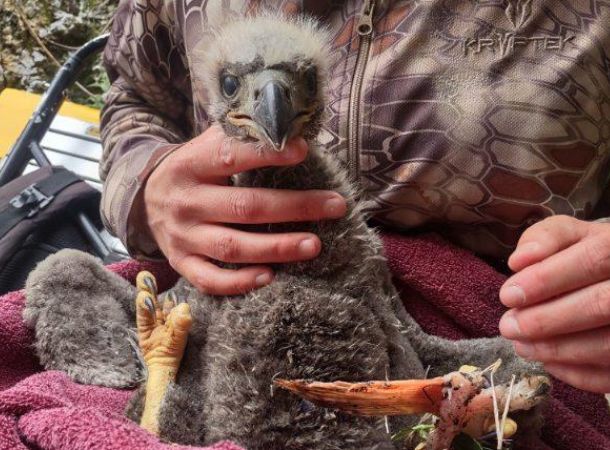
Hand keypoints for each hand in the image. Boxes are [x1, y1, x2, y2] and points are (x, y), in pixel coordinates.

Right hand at [143, 125, 345, 294]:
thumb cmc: (193, 170)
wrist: (143, 201)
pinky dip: (239, 283)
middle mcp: (186, 201)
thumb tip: (293, 127)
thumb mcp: (205, 145)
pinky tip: (270, 277)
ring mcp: (182, 236)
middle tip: (335, 206)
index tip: (304, 151)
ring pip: (232, 246)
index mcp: (191, 164)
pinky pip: (210, 280)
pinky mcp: (182, 264)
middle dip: (294, 207)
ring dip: (276, 248)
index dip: (268, 154)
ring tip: (314, 245)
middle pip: (244, 207)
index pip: (231, 155)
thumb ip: (241, 137)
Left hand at [499, 215, 609, 392]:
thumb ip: (546, 238)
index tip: (507, 295)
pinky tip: (549, 362)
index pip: (594, 258)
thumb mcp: (575, 235)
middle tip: (509, 326)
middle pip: (602, 305)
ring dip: (557, 349)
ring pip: (609, 345)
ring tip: (521, 345)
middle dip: (546, 320)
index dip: (547, 278)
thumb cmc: (595, 255)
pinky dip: (578, 373)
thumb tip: (518, 262)